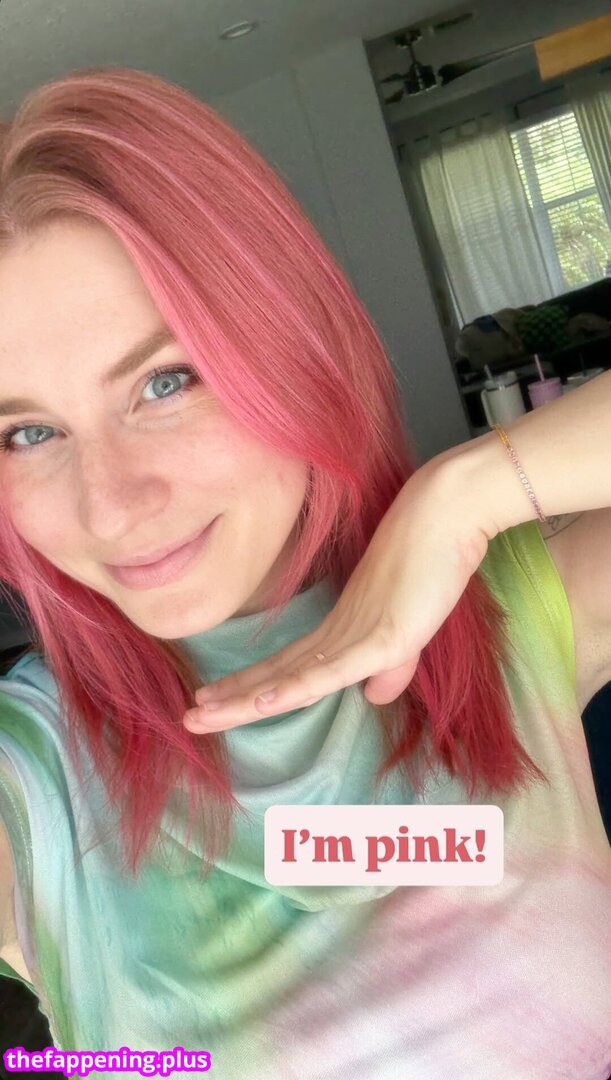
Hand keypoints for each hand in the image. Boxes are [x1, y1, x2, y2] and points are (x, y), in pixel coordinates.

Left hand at [183, 455, 490, 733]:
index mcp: (341, 630)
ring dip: (244, 700)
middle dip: (231, 700)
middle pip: (275, 675)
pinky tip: (263, 702)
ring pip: (290, 678)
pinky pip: (330, 670)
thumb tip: (374, 696)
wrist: (449, 514)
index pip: (286, 667)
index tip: (211, 702)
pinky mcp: (381, 637)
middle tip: (187, 719)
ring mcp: (356, 633)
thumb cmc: (432, 562)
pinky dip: (294, 688)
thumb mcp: (410, 630)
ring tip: (198, 716)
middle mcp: (338, 632)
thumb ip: (392, 666)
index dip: (249, 687)